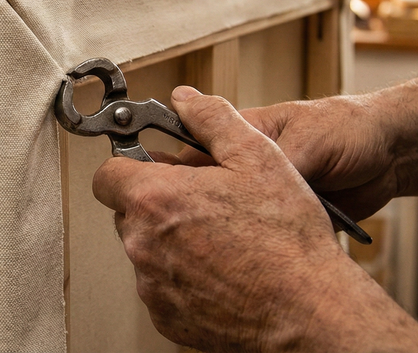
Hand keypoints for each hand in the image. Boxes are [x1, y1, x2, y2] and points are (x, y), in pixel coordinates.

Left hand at [92, 87, 417, 351]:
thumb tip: (185, 98)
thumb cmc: (287, 237)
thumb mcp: (257, 155)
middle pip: (129, 213)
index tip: (156, 168)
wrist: (309, 310)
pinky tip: (224, 272)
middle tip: (204, 204)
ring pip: (148, 251)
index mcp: (155, 198)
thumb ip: (212, 119)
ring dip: (172, 242)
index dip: (132, 166)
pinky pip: (164, 288)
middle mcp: (142, 245)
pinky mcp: (167, 318)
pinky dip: (186, 278)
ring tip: (223, 241)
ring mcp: (153, 286)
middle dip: (158, 204)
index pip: (108, 175)